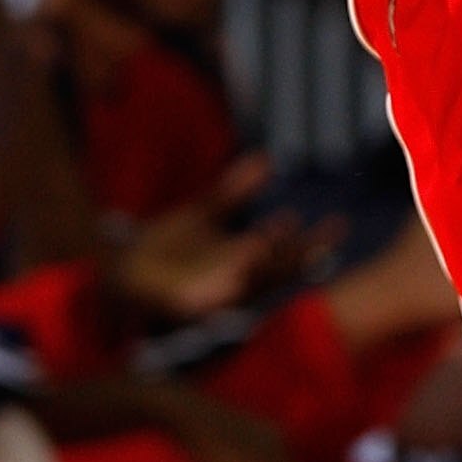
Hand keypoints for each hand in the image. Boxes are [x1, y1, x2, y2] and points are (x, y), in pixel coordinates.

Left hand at [106, 160, 330, 322]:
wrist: (121, 270)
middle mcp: (238, 280)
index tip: (339, 223)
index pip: (288, 251)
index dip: (314, 240)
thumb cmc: (164, 248)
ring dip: (275, 257)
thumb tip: (265, 160)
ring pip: (257, 278)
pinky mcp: (195, 302)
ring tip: (290, 229)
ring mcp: (218, 292)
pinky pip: (222, 287)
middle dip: (307, 252)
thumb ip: (232, 190)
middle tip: (334, 232)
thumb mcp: (202, 213)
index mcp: (244, 261)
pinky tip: (252, 247)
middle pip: (282, 267)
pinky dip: (239, 270)